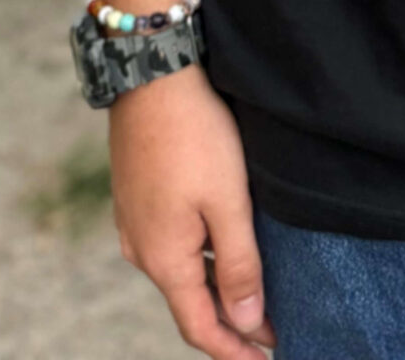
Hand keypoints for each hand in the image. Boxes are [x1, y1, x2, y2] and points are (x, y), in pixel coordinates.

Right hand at [109, 66, 273, 353]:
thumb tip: (247, 324)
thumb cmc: (195, 135)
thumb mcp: (229, 202)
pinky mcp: (136, 197)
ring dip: (215, 289)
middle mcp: (141, 250)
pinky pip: (170, 245)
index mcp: (163, 260)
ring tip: (255, 293)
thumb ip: (239, 266)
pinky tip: (223, 248)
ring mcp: (134, 222)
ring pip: (180, 273)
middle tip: (271, 331)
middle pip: (188, 303)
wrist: (152, 72)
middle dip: (229, 323)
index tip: (268, 359)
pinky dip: (200, 260)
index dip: (234, 350)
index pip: (199, 328)